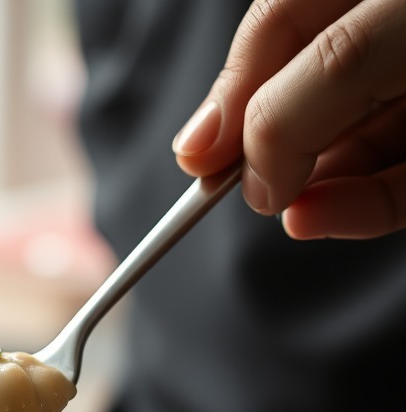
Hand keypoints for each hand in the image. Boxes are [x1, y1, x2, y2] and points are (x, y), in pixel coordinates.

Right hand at [171, 0, 405, 238]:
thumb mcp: (369, 43)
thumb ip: (302, 95)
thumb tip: (250, 177)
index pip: (281, 20)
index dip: (232, 88)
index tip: (196, 158)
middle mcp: (395, 36)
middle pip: (313, 88)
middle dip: (271, 146)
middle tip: (240, 188)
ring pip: (359, 144)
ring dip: (313, 188)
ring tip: (283, 209)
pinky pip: (405, 185)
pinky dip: (361, 210)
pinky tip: (317, 220)